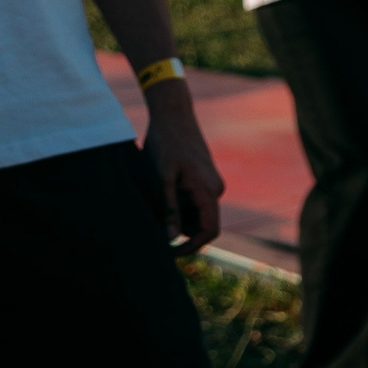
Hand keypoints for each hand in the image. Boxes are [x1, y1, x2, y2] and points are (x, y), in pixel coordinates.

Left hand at [141, 87, 223, 251]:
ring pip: (197, 212)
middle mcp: (215, 189)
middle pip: (203, 224)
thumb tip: (171, 238)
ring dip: (178, 217)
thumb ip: (169, 209)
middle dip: (181, 231)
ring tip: (153, 205)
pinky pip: (196, 200)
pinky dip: (179, 204)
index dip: (191, 247)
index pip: (209, 231)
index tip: (168, 253)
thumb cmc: (165, 144)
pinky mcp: (205, 176)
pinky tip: (160, 192)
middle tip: (152, 228)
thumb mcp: (162, 178)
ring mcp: (212, 182)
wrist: (173, 115)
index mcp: (208, 191)